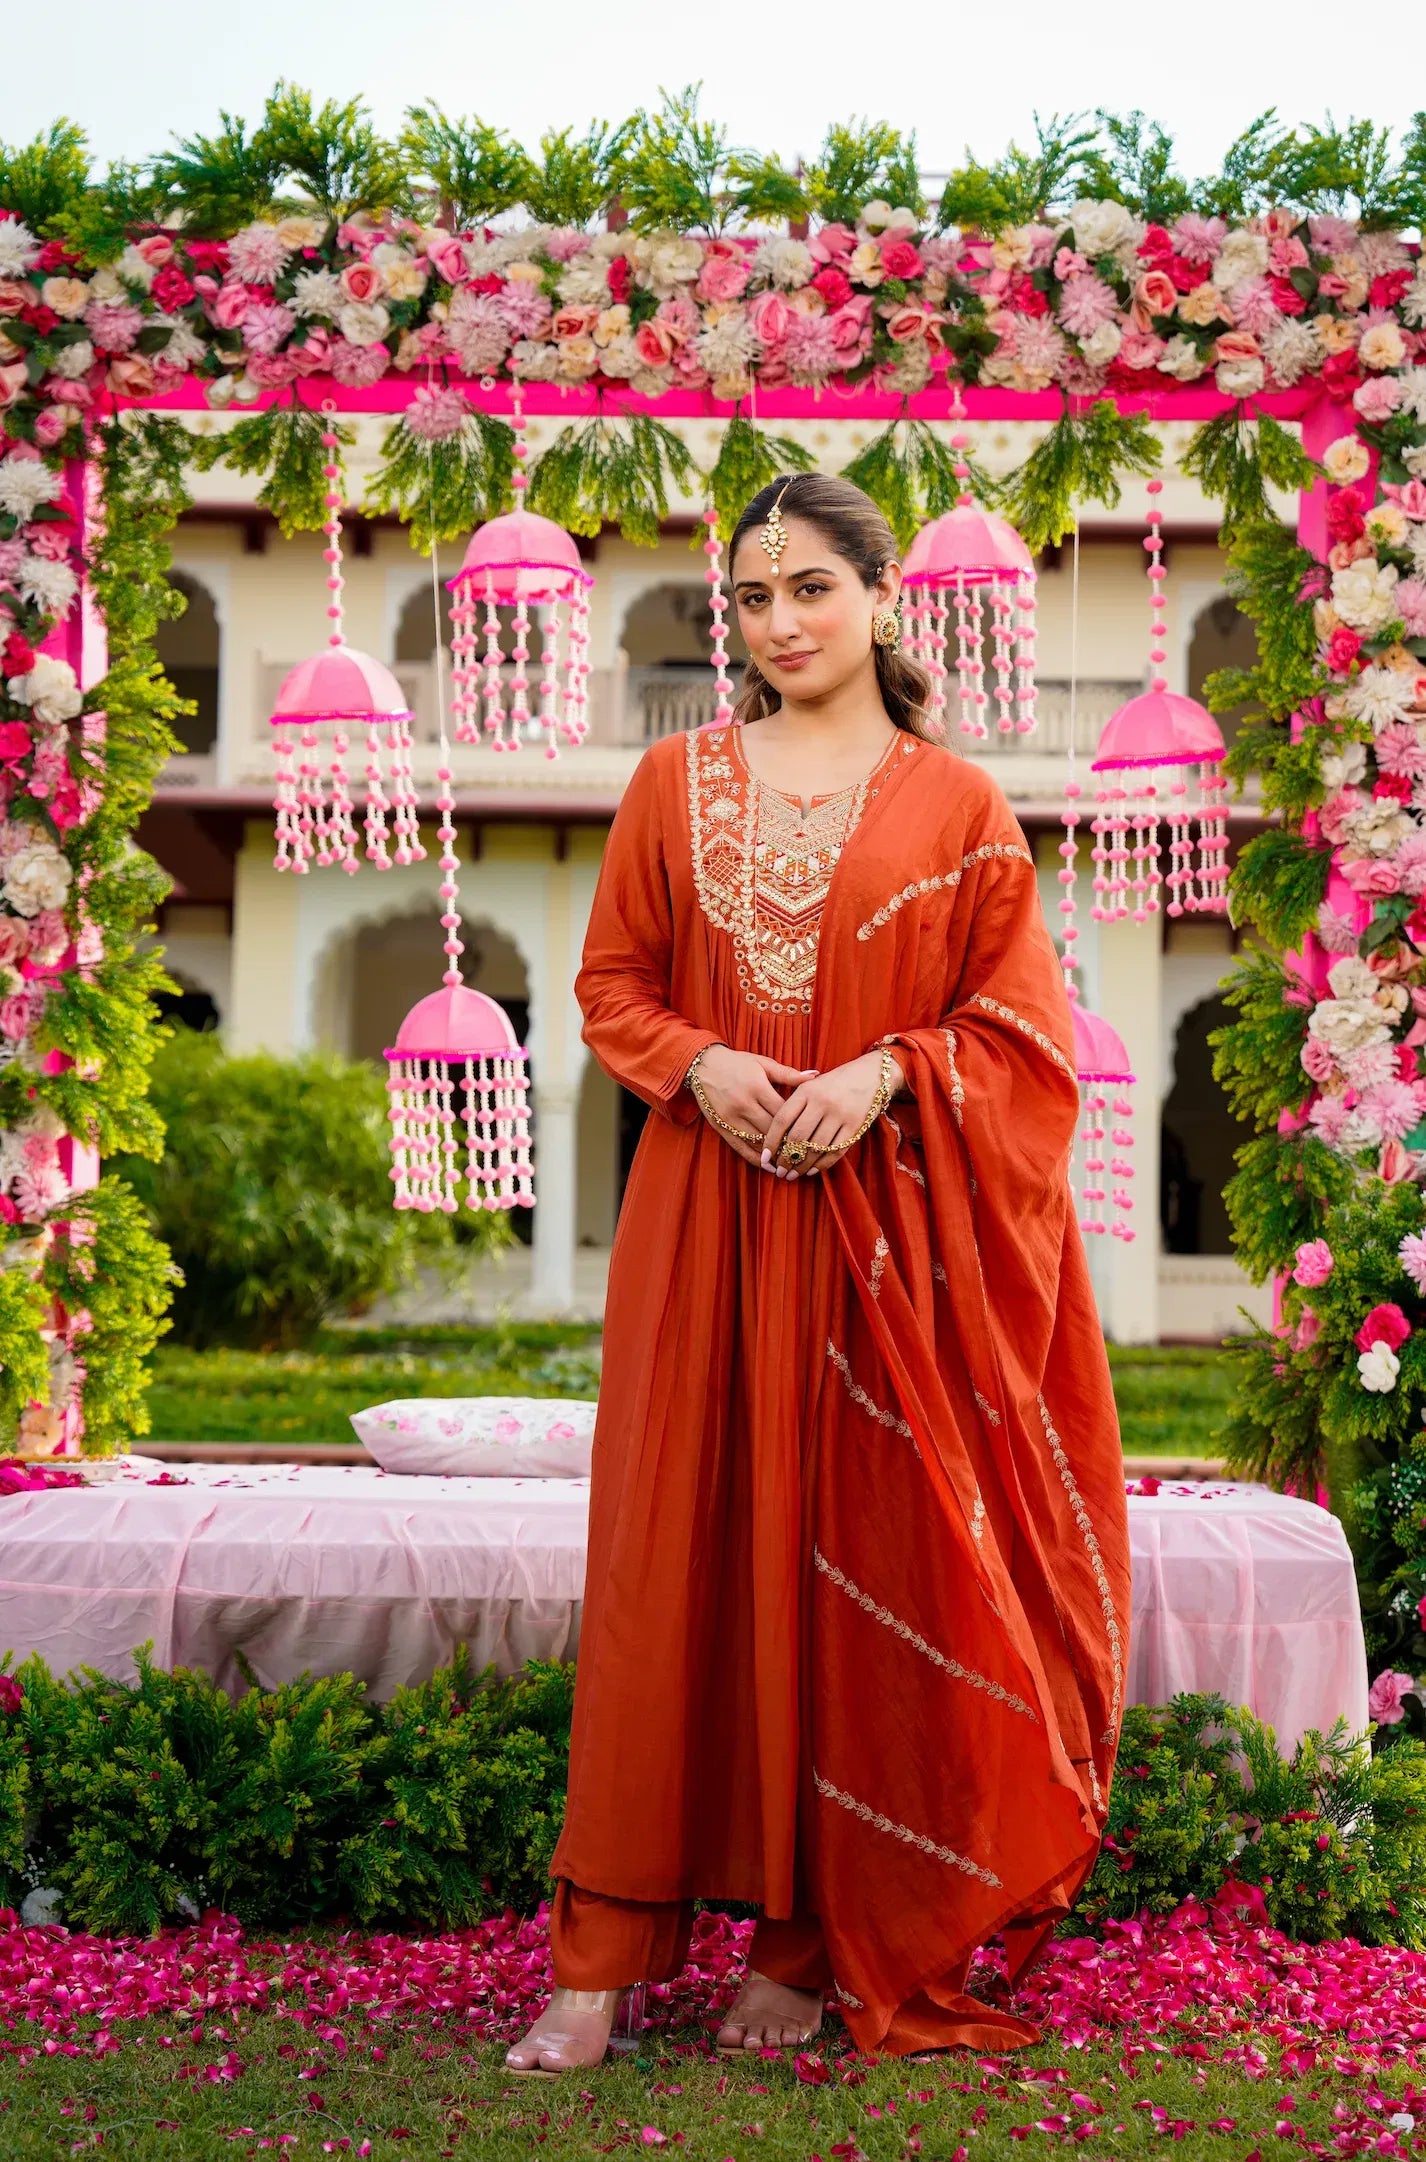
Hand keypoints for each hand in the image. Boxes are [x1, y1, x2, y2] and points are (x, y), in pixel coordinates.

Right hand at [690, 1046, 818, 1168]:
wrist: (703, 1066)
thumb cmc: (738, 1063)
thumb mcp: (764, 1064)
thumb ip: (789, 1074)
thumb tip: (815, 1076)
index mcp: (757, 1088)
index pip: (783, 1114)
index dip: (798, 1126)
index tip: (811, 1134)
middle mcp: (744, 1105)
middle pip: (772, 1131)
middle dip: (789, 1144)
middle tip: (805, 1152)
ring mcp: (731, 1119)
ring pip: (758, 1143)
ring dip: (775, 1154)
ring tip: (791, 1162)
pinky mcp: (722, 1128)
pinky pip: (741, 1148)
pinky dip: (756, 1159)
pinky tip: (768, 1165)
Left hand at [760, 1049, 904, 1177]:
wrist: (872, 1075)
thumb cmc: (833, 1084)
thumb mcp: (810, 1085)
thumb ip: (793, 1106)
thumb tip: (774, 1140)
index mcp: (806, 1090)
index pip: (782, 1119)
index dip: (771, 1141)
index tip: (765, 1157)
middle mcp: (822, 1102)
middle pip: (797, 1137)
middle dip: (785, 1159)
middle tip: (779, 1171)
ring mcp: (840, 1114)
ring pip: (815, 1147)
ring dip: (801, 1166)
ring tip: (792, 1175)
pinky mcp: (855, 1126)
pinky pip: (835, 1151)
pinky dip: (821, 1165)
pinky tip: (811, 1171)